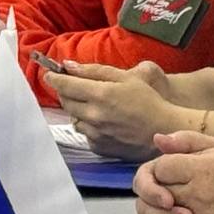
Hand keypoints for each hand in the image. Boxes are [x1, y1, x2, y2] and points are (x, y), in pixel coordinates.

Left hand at [43, 60, 184, 158]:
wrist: (164, 129)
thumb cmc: (148, 100)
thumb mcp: (124, 77)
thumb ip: (94, 71)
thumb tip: (68, 66)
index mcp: (100, 94)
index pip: (65, 85)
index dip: (54, 78)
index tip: (49, 74)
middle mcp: (94, 116)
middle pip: (65, 102)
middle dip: (66, 92)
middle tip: (75, 86)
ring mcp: (96, 134)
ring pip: (73, 119)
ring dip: (77, 110)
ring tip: (95, 105)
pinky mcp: (99, 147)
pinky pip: (85, 134)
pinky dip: (89, 126)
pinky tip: (104, 122)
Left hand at [135, 138, 213, 213]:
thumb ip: (190, 143)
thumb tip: (158, 141)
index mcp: (201, 170)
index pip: (158, 169)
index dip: (157, 170)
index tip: (168, 172)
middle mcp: (198, 196)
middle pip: (152, 200)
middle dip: (151, 196)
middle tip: (164, 195)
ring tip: (178, 212)